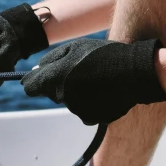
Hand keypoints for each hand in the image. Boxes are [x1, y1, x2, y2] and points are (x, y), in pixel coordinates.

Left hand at [21, 37, 165, 124]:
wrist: (134, 73)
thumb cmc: (103, 55)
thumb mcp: (76, 47)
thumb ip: (51, 59)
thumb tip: (35, 70)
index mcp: (56, 77)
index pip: (30, 87)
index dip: (34, 82)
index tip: (39, 79)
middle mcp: (63, 96)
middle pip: (52, 93)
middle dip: (60, 84)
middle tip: (81, 71)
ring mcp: (77, 110)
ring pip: (68, 102)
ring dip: (76, 93)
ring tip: (97, 79)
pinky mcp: (90, 118)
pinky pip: (83, 110)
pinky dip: (89, 103)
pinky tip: (103, 91)